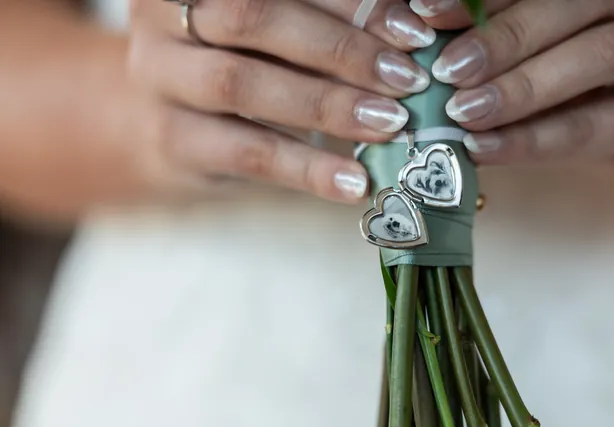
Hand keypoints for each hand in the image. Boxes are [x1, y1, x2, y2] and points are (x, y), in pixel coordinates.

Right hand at [127, 0, 435, 203]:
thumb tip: (413, 35)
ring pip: (242, 83)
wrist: (169, 123)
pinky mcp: (171, 138)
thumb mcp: (280, 30)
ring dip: (326, 105)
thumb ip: (327, 23)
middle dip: (342, 49)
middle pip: (256, 18)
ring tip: (390, 125)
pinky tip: (354, 183)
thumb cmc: (246, 62)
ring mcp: (158, 74)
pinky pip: (243, 152)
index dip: (352, 3)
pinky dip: (305, 169)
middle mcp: (166, 12)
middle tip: (409, 79)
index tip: (415, 30)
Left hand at [413, 0, 613, 214]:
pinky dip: (538, 138)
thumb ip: (514, 43)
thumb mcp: (562, 52)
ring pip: (598, 54)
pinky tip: (487, 149)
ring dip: (521, 85)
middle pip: (574, 2)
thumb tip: (431, 49)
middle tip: (443, 67)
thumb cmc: (611, 88)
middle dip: (500, 35)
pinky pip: (603, 123)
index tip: (422, 10)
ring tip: (461, 112)